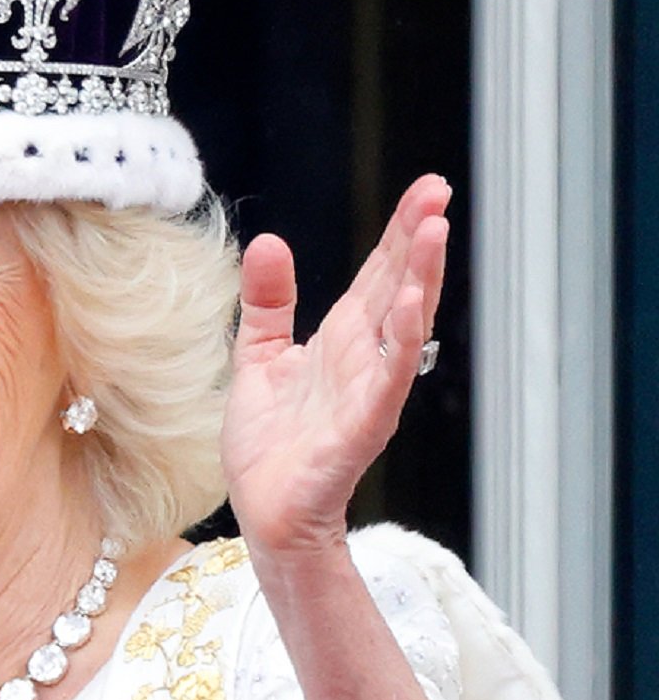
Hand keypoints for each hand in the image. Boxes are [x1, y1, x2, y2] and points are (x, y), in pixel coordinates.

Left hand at [221, 174, 449, 562]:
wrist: (264, 511)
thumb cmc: (269, 444)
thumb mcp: (259, 356)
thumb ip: (268, 302)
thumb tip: (269, 240)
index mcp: (342, 339)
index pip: (378, 273)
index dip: (399, 231)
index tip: (426, 188)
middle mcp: (364, 358)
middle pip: (398, 286)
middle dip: (419, 239)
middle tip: (440, 190)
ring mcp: (369, 390)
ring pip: (404, 324)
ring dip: (420, 277)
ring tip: (434, 230)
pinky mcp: (361, 425)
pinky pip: (387, 379)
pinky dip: (398, 342)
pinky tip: (406, 305)